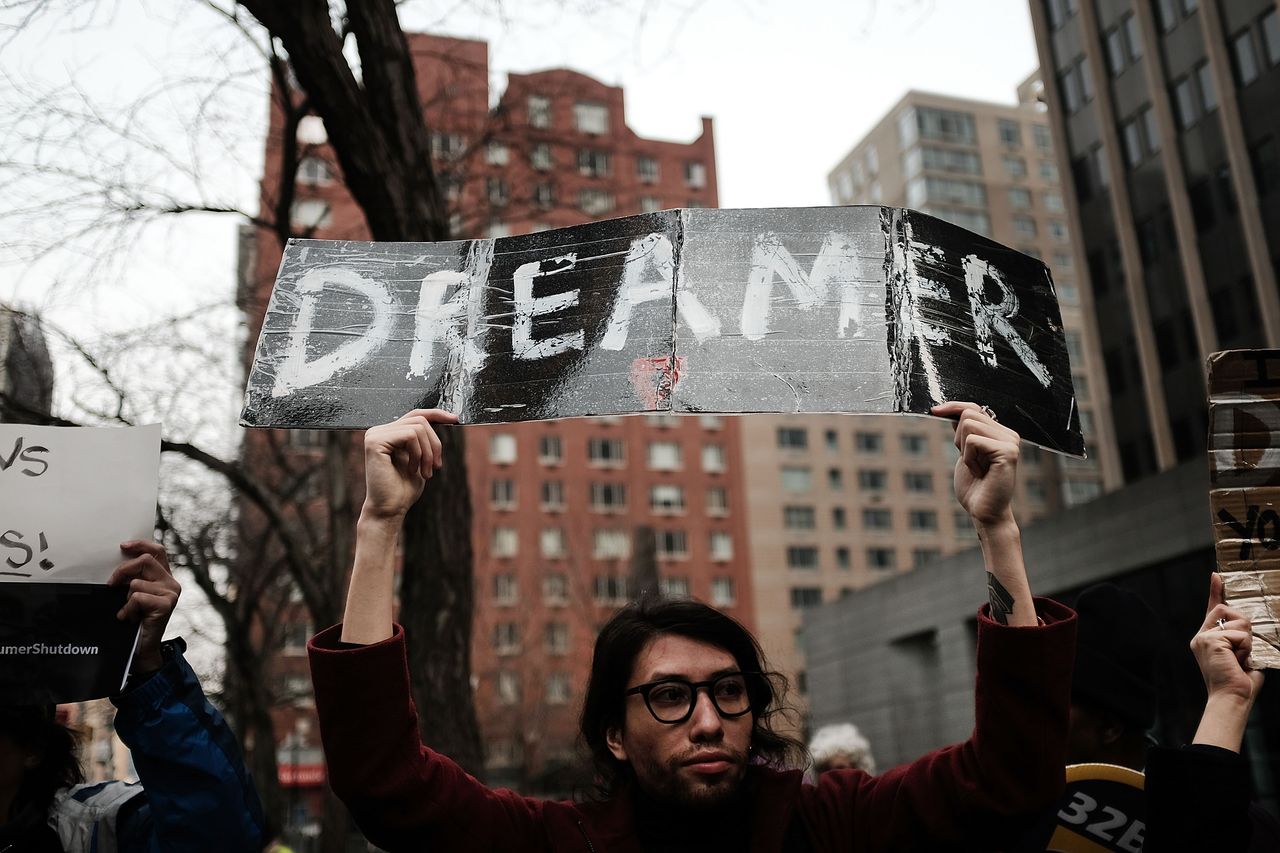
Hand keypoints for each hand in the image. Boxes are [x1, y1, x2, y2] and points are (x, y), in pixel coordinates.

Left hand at [108, 540, 180, 676]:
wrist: (142, 648)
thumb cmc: (136, 620)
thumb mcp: (134, 594)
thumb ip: (134, 578)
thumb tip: (119, 563)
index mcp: (164, 577)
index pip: (157, 551)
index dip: (141, 544)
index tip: (122, 546)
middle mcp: (171, 582)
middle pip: (145, 560)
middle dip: (123, 570)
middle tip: (111, 584)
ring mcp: (171, 593)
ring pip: (137, 582)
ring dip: (126, 598)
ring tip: (129, 611)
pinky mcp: (166, 605)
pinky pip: (137, 597)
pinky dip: (128, 609)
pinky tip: (130, 618)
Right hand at [361, 409, 456, 521]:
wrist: (390, 510)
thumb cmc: (403, 489)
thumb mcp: (420, 459)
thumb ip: (425, 440)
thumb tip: (444, 419)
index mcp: (388, 434)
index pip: (415, 414)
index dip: (437, 414)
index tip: (455, 419)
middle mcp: (378, 431)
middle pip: (420, 420)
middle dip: (435, 444)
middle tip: (436, 466)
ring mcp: (374, 435)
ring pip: (418, 428)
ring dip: (428, 452)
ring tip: (426, 472)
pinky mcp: (375, 442)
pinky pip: (410, 435)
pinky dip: (418, 454)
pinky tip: (412, 470)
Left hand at [931, 401, 1019, 528]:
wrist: (984, 511)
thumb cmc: (974, 487)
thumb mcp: (965, 453)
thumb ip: (963, 433)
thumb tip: (949, 410)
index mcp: (999, 432)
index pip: (974, 407)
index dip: (953, 407)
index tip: (934, 411)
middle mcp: (1008, 434)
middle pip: (969, 413)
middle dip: (958, 438)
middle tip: (969, 460)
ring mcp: (1010, 441)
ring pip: (969, 424)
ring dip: (964, 450)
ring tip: (976, 467)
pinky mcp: (1007, 451)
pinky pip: (973, 441)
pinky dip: (968, 458)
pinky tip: (979, 472)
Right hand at [1193, 573, 1263, 705]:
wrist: (1232, 698)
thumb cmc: (1239, 682)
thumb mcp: (1241, 655)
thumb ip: (1239, 638)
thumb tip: (1245, 628)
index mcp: (1207, 639)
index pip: (1213, 609)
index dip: (1215, 591)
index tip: (1217, 576)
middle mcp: (1202, 636)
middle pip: (1227, 610)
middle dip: (1243, 626)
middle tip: (1243, 651)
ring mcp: (1204, 637)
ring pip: (1237, 621)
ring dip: (1246, 640)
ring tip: (1240, 659)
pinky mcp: (1210, 640)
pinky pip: (1239, 634)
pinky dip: (1245, 647)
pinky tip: (1237, 660)